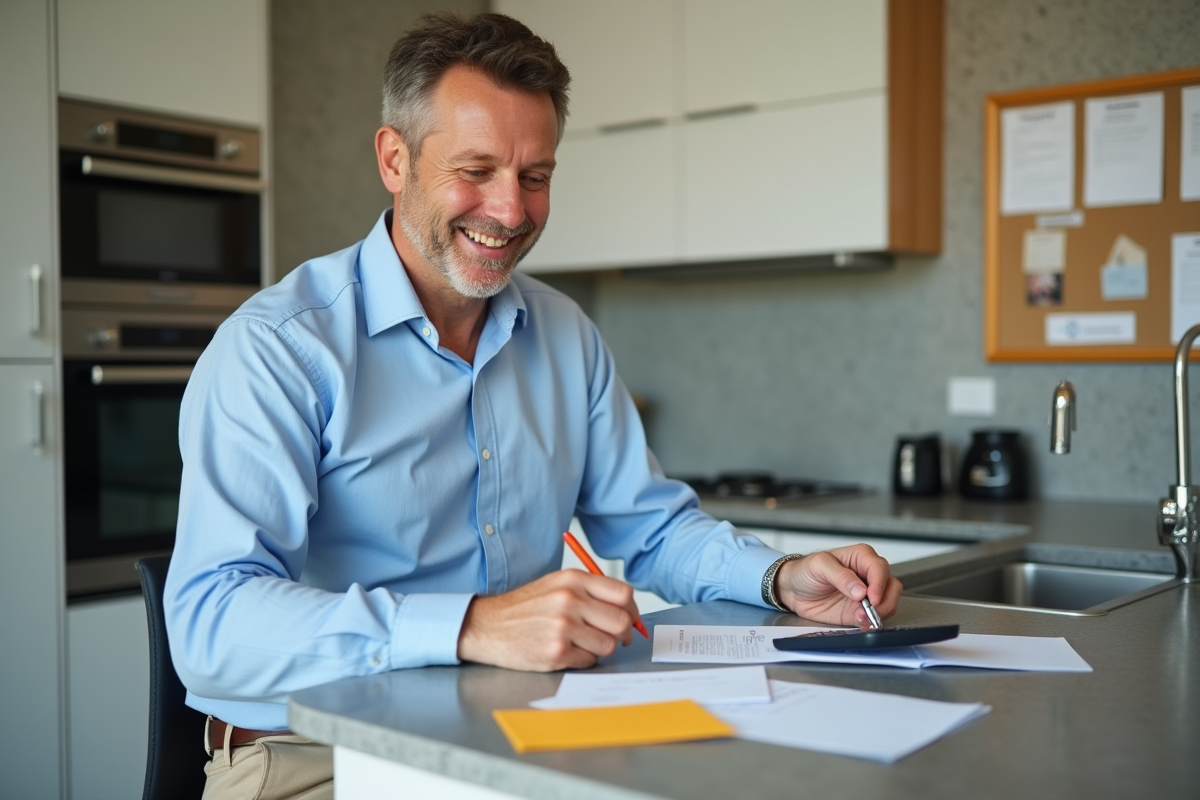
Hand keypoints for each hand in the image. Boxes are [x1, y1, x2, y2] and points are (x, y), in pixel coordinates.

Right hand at [457, 569, 643, 670]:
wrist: (487, 625)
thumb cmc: (526, 607)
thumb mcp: (556, 584)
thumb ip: (590, 591)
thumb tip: (627, 609)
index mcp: (573, 580)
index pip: (623, 594)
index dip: (631, 609)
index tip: (629, 618)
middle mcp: (569, 600)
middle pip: (621, 621)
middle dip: (622, 633)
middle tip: (614, 637)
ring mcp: (562, 627)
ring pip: (608, 644)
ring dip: (600, 648)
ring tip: (583, 643)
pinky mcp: (555, 652)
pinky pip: (589, 660)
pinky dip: (583, 659)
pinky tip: (567, 651)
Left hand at [773, 545, 901, 626]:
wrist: (792, 590)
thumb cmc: (805, 571)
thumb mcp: (819, 566)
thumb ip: (841, 576)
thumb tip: (861, 590)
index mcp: (861, 557)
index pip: (879, 568)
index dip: (879, 584)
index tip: (871, 598)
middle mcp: (868, 575)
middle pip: (891, 586)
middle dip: (883, 600)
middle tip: (869, 609)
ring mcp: (866, 595)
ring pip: (888, 603)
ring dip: (878, 613)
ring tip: (860, 616)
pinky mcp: (860, 611)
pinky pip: (874, 618)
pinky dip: (870, 622)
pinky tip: (859, 621)